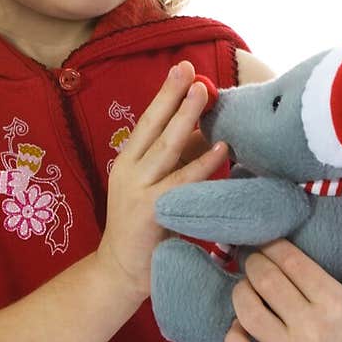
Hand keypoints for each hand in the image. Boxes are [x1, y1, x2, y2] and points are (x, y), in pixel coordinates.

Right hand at [96, 59, 229, 301]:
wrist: (120, 272)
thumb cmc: (144, 229)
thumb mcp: (154, 188)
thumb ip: (175, 162)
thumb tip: (208, 131)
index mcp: (126, 162)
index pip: (146, 122)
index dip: (164, 95)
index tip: (181, 68)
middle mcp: (128, 171)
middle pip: (152, 126)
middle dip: (172, 96)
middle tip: (191, 70)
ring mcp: (138, 190)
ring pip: (166, 147)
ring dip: (186, 118)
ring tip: (204, 94)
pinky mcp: (152, 211)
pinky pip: (183, 182)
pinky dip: (203, 163)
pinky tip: (221, 147)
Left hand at [224, 207, 341, 341]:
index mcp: (336, 304)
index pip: (291, 261)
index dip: (272, 246)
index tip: (269, 242)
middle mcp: (313, 330)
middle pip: (265, 281)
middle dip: (253, 263)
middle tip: (253, 259)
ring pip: (247, 310)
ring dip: (240, 291)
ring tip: (247, 284)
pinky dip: (232, 332)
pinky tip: (242, 321)